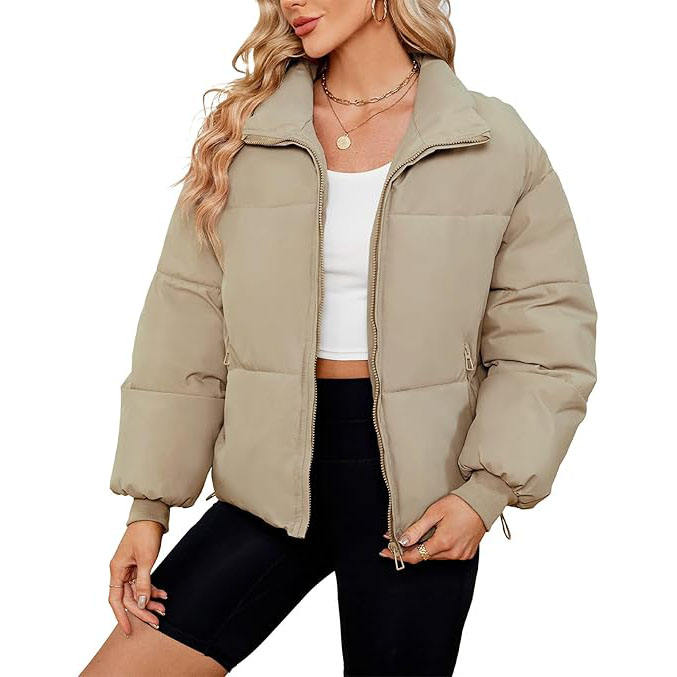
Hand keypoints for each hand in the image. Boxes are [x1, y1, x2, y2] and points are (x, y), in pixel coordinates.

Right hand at [108, 520, 166, 636]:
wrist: (152, 516)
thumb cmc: (145, 534)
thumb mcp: (146, 560)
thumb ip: (143, 582)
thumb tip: (142, 602)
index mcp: (117, 570)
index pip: (116, 600)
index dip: (121, 616)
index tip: (128, 629)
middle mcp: (120, 571)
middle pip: (129, 598)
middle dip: (143, 611)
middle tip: (156, 621)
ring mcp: (129, 569)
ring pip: (138, 592)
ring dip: (150, 601)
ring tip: (163, 609)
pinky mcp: (138, 565)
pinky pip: (143, 583)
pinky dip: (152, 589)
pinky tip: (163, 595)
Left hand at [380, 495, 485, 563]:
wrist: (483, 503)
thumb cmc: (459, 504)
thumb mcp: (434, 513)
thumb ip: (417, 529)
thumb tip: (402, 541)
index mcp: (444, 543)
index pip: (415, 556)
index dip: (399, 555)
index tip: (386, 552)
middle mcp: (453, 553)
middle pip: (425, 557)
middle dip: (409, 550)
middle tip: (395, 541)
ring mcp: (461, 555)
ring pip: (435, 557)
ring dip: (424, 549)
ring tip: (415, 537)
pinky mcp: (467, 554)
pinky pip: (447, 555)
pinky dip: (438, 549)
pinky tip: (434, 538)